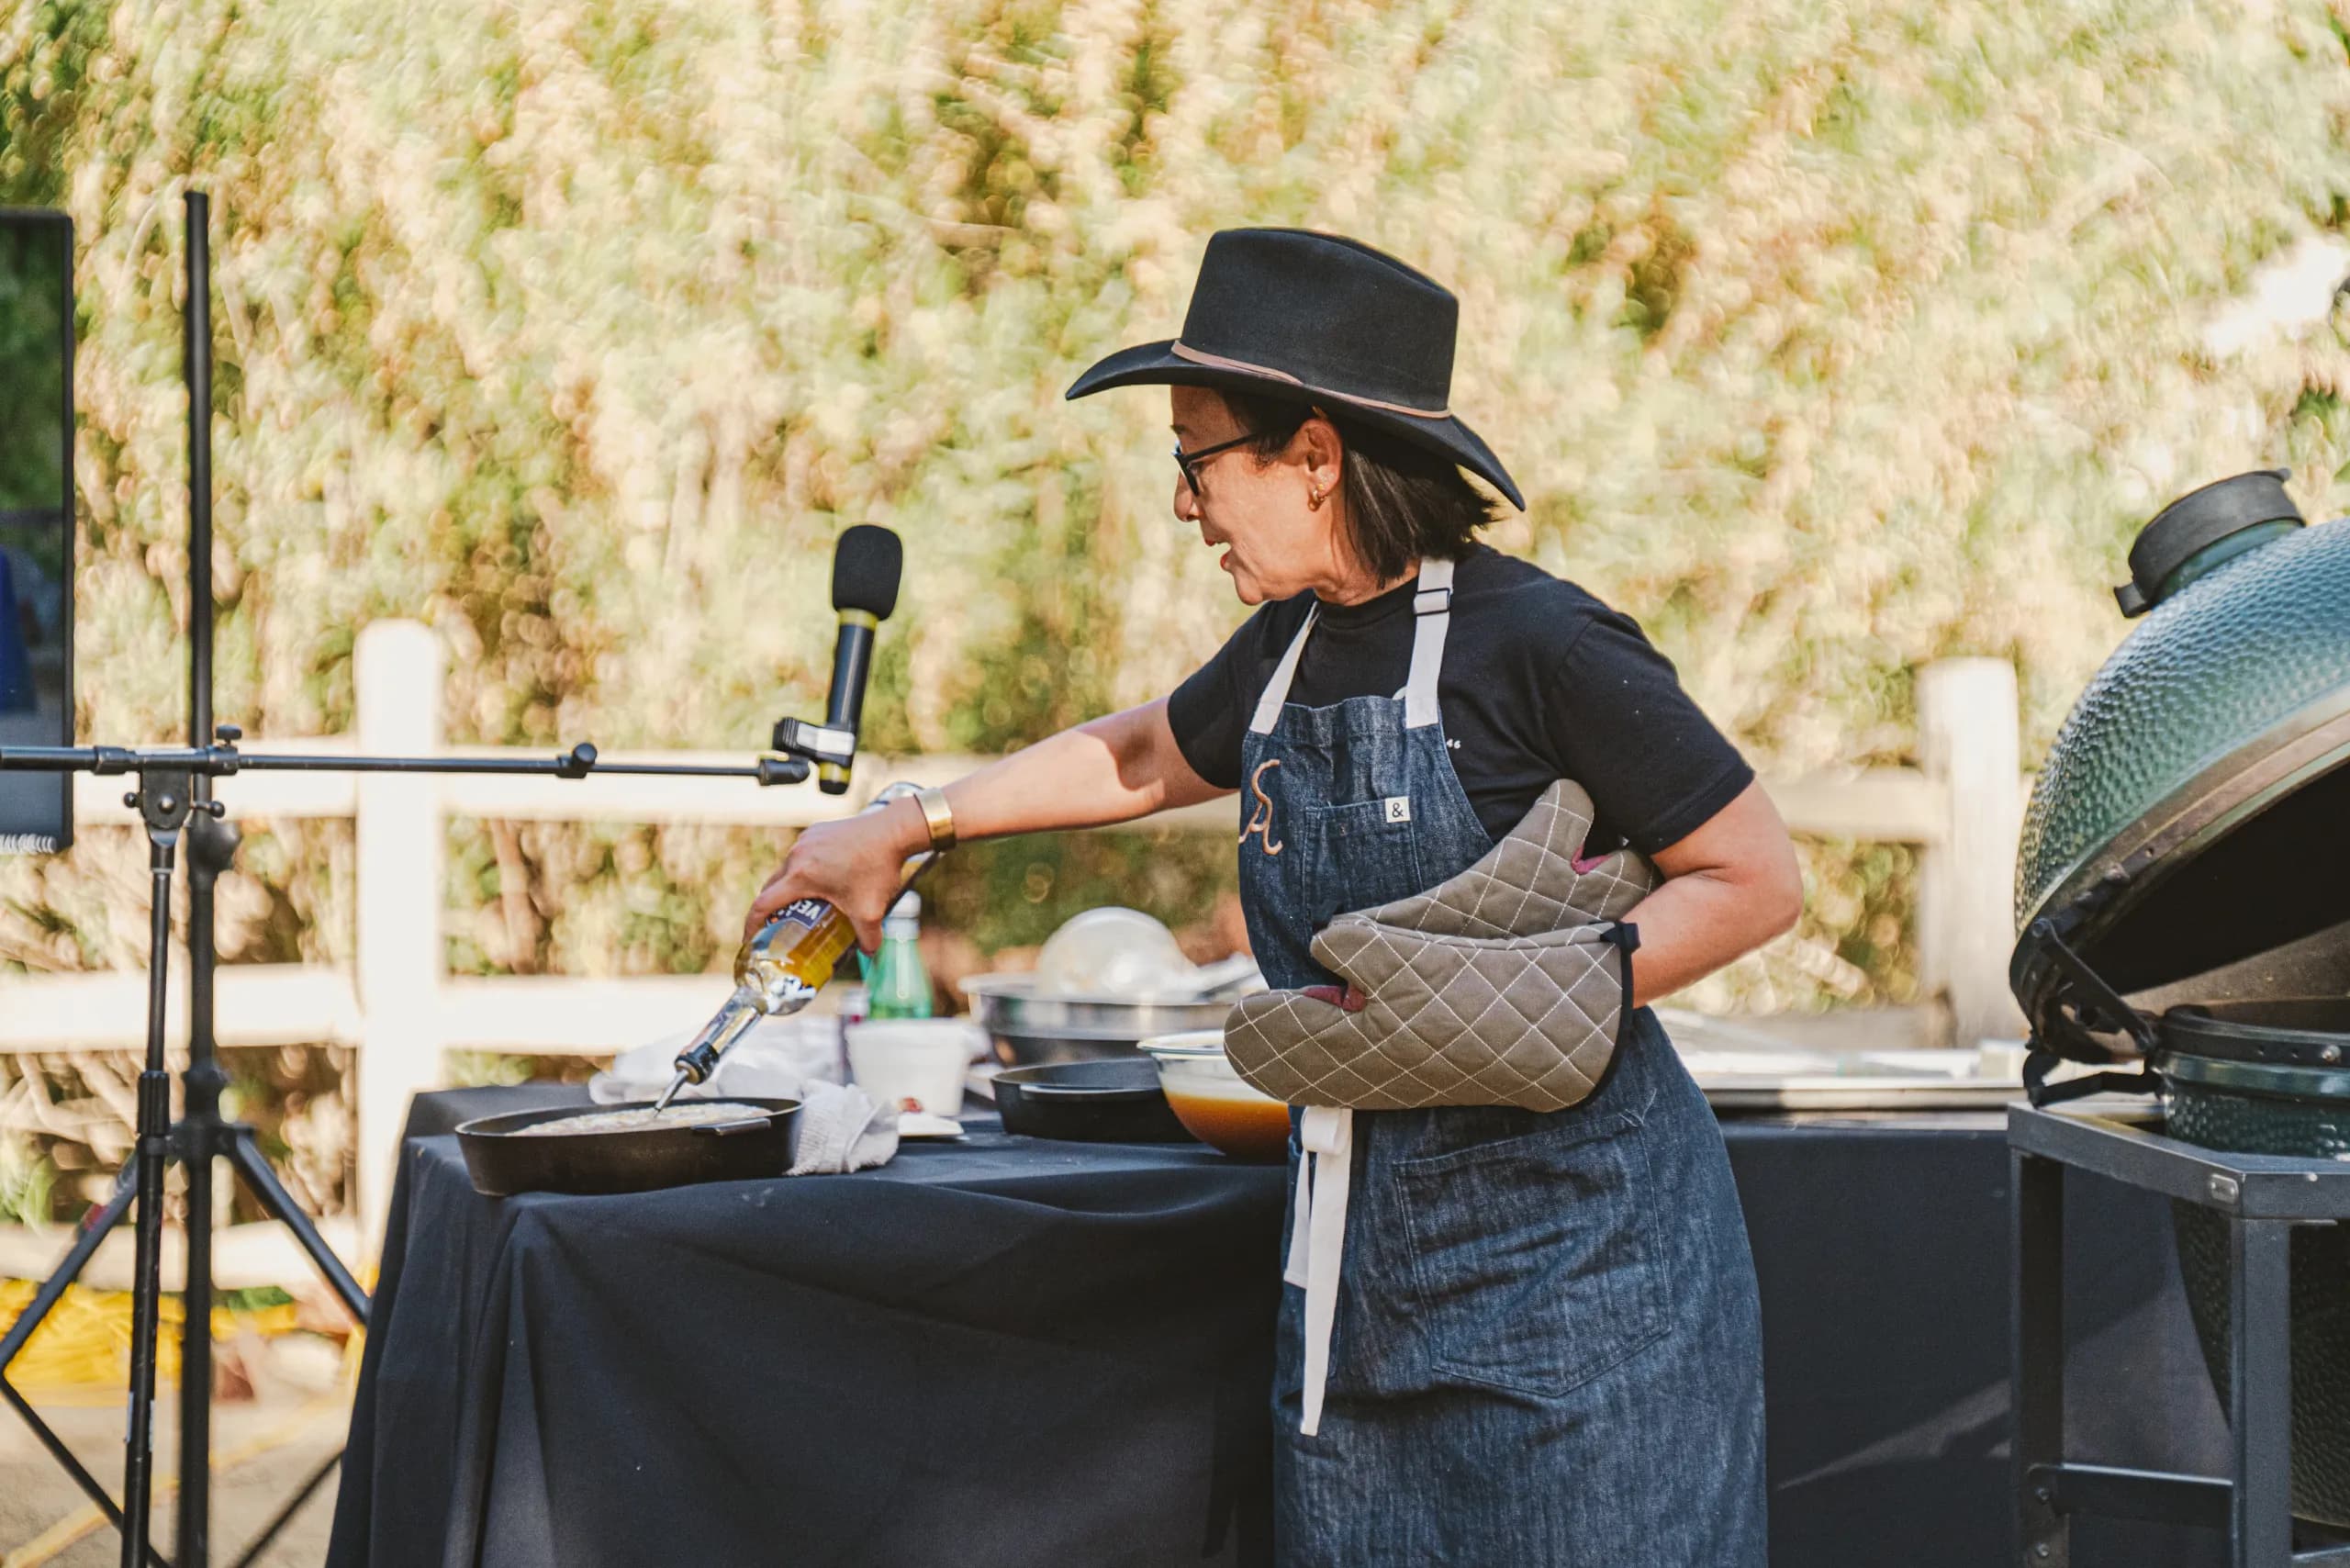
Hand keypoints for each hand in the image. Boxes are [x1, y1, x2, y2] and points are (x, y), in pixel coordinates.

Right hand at [742, 798, 925, 951]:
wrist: (894, 831)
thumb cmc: (878, 868)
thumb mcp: (871, 911)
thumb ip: (868, 939)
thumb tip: (869, 954)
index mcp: (801, 876)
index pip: (763, 904)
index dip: (752, 925)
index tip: (750, 939)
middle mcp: (797, 855)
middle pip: (772, 887)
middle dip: (771, 909)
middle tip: (777, 926)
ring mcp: (806, 840)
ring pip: (787, 869)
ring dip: (790, 888)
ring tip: (802, 905)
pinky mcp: (817, 831)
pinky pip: (802, 854)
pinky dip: (804, 870)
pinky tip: (823, 881)